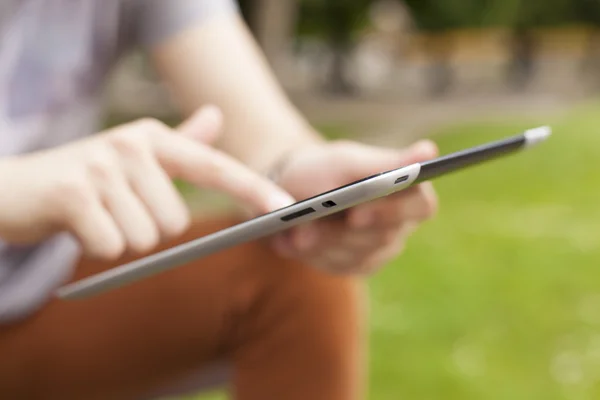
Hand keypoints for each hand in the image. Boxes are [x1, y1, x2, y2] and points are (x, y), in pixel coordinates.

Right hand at [0, 106, 293, 259]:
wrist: (14, 187)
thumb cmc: (85, 176)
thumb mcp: (134, 154)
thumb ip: (180, 142)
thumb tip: (216, 116)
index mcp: (153, 138)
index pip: (214, 166)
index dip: (251, 188)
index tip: (283, 208)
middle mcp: (131, 144)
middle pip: (176, 221)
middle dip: (147, 227)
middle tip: (115, 209)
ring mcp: (101, 167)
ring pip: (145, 237)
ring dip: (121, 237)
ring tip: (96, 214)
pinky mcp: (74, 194)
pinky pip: (112, 246)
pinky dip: (97, 246)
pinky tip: (78, 225)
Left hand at [269, 139, 438, 274]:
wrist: (292, 187)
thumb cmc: (326, 168)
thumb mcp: (349, 161)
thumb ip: (387, 161)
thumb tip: (429, 150)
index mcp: (410, 193)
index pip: (421, 206)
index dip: (390, 212)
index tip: (355, 212)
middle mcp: (399, 225)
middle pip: (380, 237)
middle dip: (339, 232)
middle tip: (305, 228)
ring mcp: (377, 250)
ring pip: (354, 255)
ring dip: (320, 242)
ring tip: (292, 233)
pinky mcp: (353, 266)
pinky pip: (335, 266)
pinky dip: (310, 252)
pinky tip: (290, 240)